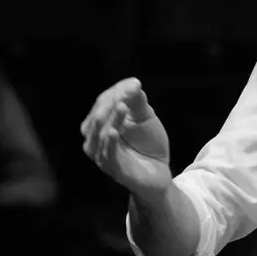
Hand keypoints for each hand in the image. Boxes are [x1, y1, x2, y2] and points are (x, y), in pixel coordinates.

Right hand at [79, 77, 172, 198]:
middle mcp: (96, 139)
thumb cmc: (148, 143)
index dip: (116, 92)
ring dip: (111, 119)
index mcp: (100, 123)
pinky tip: (114, 131)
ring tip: (122, 106)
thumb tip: (133, 83)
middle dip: (110, 104)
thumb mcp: (145, 117)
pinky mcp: (114, 170)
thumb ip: (137, 101)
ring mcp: (103, 155)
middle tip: (126, 94)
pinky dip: (109, 143)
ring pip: (99, 135)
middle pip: (97, 117)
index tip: (135, 84)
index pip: (102, 103)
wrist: (159, 172)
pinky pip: (107, 156)